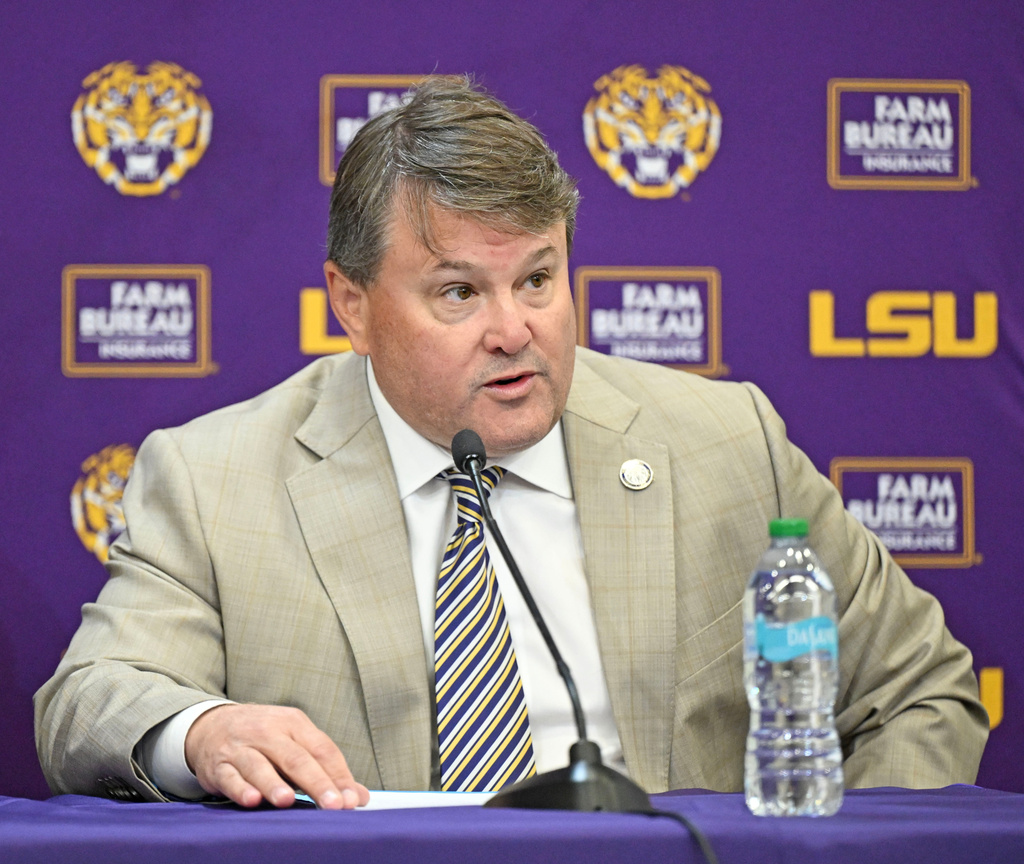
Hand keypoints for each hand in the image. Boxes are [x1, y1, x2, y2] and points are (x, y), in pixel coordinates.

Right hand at [184, 703, 369, 808]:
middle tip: (334, 805)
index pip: (322, 749)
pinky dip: (240, 788)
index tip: (352, 800)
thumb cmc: (264, 740)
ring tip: (288, 801)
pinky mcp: (219, 764)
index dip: (339, 776)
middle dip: (317, 782)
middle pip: (296, 758)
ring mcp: (241, 746)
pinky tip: (252, 799)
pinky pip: (230, 777)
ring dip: (274, 784)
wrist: (210, 726)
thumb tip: (358, 798)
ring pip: (259, 765)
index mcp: (294, 723)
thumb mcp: (295, 744)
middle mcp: (268, 731)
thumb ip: (326, 770)